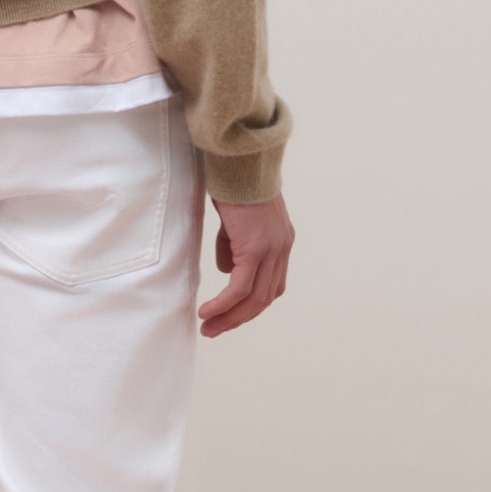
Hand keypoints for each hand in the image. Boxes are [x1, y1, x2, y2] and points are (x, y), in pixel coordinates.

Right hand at [199, 193, 293, 337]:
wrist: (239, 161)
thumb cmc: (234, 184)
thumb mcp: (236, 221)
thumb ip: (235, 245)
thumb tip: (227, 269)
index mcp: (281, 242)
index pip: (272, 285)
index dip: (252, 305)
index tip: (230, 315)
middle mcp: (282, 248)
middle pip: (264, 298)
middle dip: (239, 318)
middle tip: (216, 331)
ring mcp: (271, 250)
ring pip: (253, 298)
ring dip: (230, 317)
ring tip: (209, 329)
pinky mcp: (255, 248)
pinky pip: (239, 288)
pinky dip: (224, 304)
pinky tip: (208, 312)